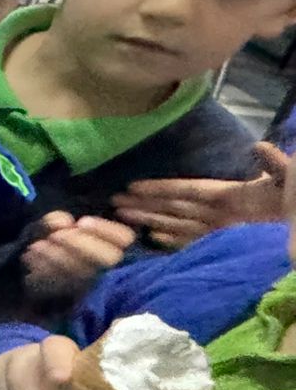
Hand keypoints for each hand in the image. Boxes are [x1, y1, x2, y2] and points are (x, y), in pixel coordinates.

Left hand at [21, 212, 135, 300]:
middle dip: (81, 244)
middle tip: (56, 236)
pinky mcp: (71, 297)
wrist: (26, 271)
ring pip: (83, 272)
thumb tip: (63, 222)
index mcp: (110, 244)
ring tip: (36, 246)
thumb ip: (55, 220)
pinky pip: (63, 285)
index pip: (124, 237)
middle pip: (108, 257)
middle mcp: (107, 266)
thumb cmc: (47, 243)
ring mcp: (91, 283)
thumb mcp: (49, 227)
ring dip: (58, 257)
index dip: (105, 229)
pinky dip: (45, 269)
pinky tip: (31, 257)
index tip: (82, 221)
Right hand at [112, 142, 288, 247]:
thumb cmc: (292, 200)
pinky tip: (152, 238)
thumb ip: (276, 164)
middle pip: (172, 207)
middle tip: (113, 203)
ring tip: (122, 217)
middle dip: (143, 204)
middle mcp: (216, 210)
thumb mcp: (287, 178)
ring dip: (149, 220)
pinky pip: (191, 242)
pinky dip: (171, 240)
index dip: (159, 189)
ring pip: (175, 222)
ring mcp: (218, 227)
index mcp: (226, 194)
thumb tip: (260, 145)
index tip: (131, 186)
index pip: (185, 190)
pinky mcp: (221, 243)